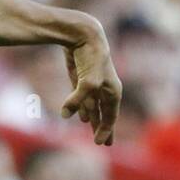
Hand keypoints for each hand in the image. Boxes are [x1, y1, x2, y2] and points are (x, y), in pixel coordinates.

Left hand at [61, 24, 121, 145]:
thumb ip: (78, 100)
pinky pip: (83, 98)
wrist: (84, 35)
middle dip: (104, 128)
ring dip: (93, 119)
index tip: (100, 143)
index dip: (106, 130)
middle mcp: (105, 88)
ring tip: (93, 131)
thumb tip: (66, 115)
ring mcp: (93, 83)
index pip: (111, 116)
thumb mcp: (88, 82)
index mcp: (113, 91)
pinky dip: (83, 107)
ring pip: (94, 106)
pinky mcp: (81, 78)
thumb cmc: (92, 59)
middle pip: (105, 113)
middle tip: (103, 144)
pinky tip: (82, 117)